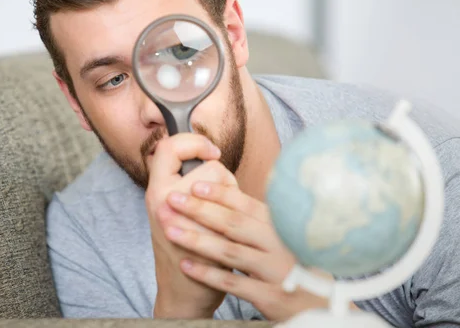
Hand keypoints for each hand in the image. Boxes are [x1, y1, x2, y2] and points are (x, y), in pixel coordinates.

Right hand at [146, 133, 236, 318]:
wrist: (183, 290)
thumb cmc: (181, 245)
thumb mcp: (169, 207)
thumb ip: (181, 181)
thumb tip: (207, 153)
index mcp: (155, 191)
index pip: (168, 147)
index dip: (191, 141)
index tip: (209, 151)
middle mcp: (165, 201)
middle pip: (208, 166)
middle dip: (222, 179)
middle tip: (215, 200)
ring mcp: (187, 219)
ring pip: (226, 187)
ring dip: (231, 198)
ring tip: (220, 218)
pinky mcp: (208, 237)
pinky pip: (235, 210)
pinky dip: (238, 216)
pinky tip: (228, 231)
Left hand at [163, 176, 330, 321]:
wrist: (320, 305)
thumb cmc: (294, 263)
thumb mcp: (284, 236)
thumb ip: (259, 219)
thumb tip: (225, 192)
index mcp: (281, 226)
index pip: (246, 205)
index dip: (220, 193)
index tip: (195, 184)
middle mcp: (280, 245)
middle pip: (234, 224)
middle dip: (200, 209)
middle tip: (173, 199)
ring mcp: (275, 271)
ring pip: (230, 252)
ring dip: (197, 240)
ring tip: (171, 230)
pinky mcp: (269, 296)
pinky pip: (233, 284)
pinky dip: (208, 274)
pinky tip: (186, 265)